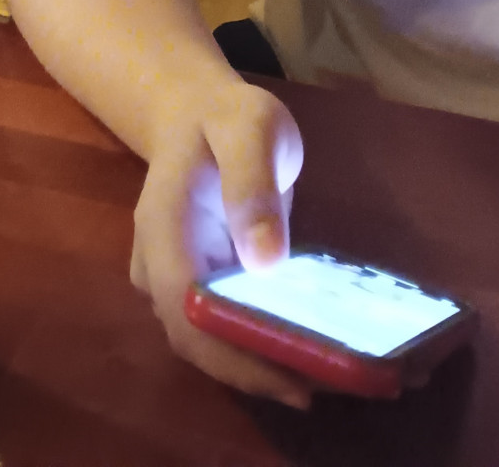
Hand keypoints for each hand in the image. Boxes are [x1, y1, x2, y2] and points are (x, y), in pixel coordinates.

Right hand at [130, 78, 309, 408]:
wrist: (197, 112)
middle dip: (262, 373)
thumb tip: (264, 263)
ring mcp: (176, 282)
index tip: (297, 380)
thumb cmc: (224, 116)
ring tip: (340, 378)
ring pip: (214, 344)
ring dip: (269, 368)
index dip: (234, 356)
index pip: (185, 311)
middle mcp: (159, 267)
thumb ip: (251, 182)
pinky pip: (229, 330)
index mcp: (163, 228)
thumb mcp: (247, 127)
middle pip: (200, 341)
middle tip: (339, 386)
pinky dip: (269, 348)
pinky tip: (320, 355)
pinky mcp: (201, 289)